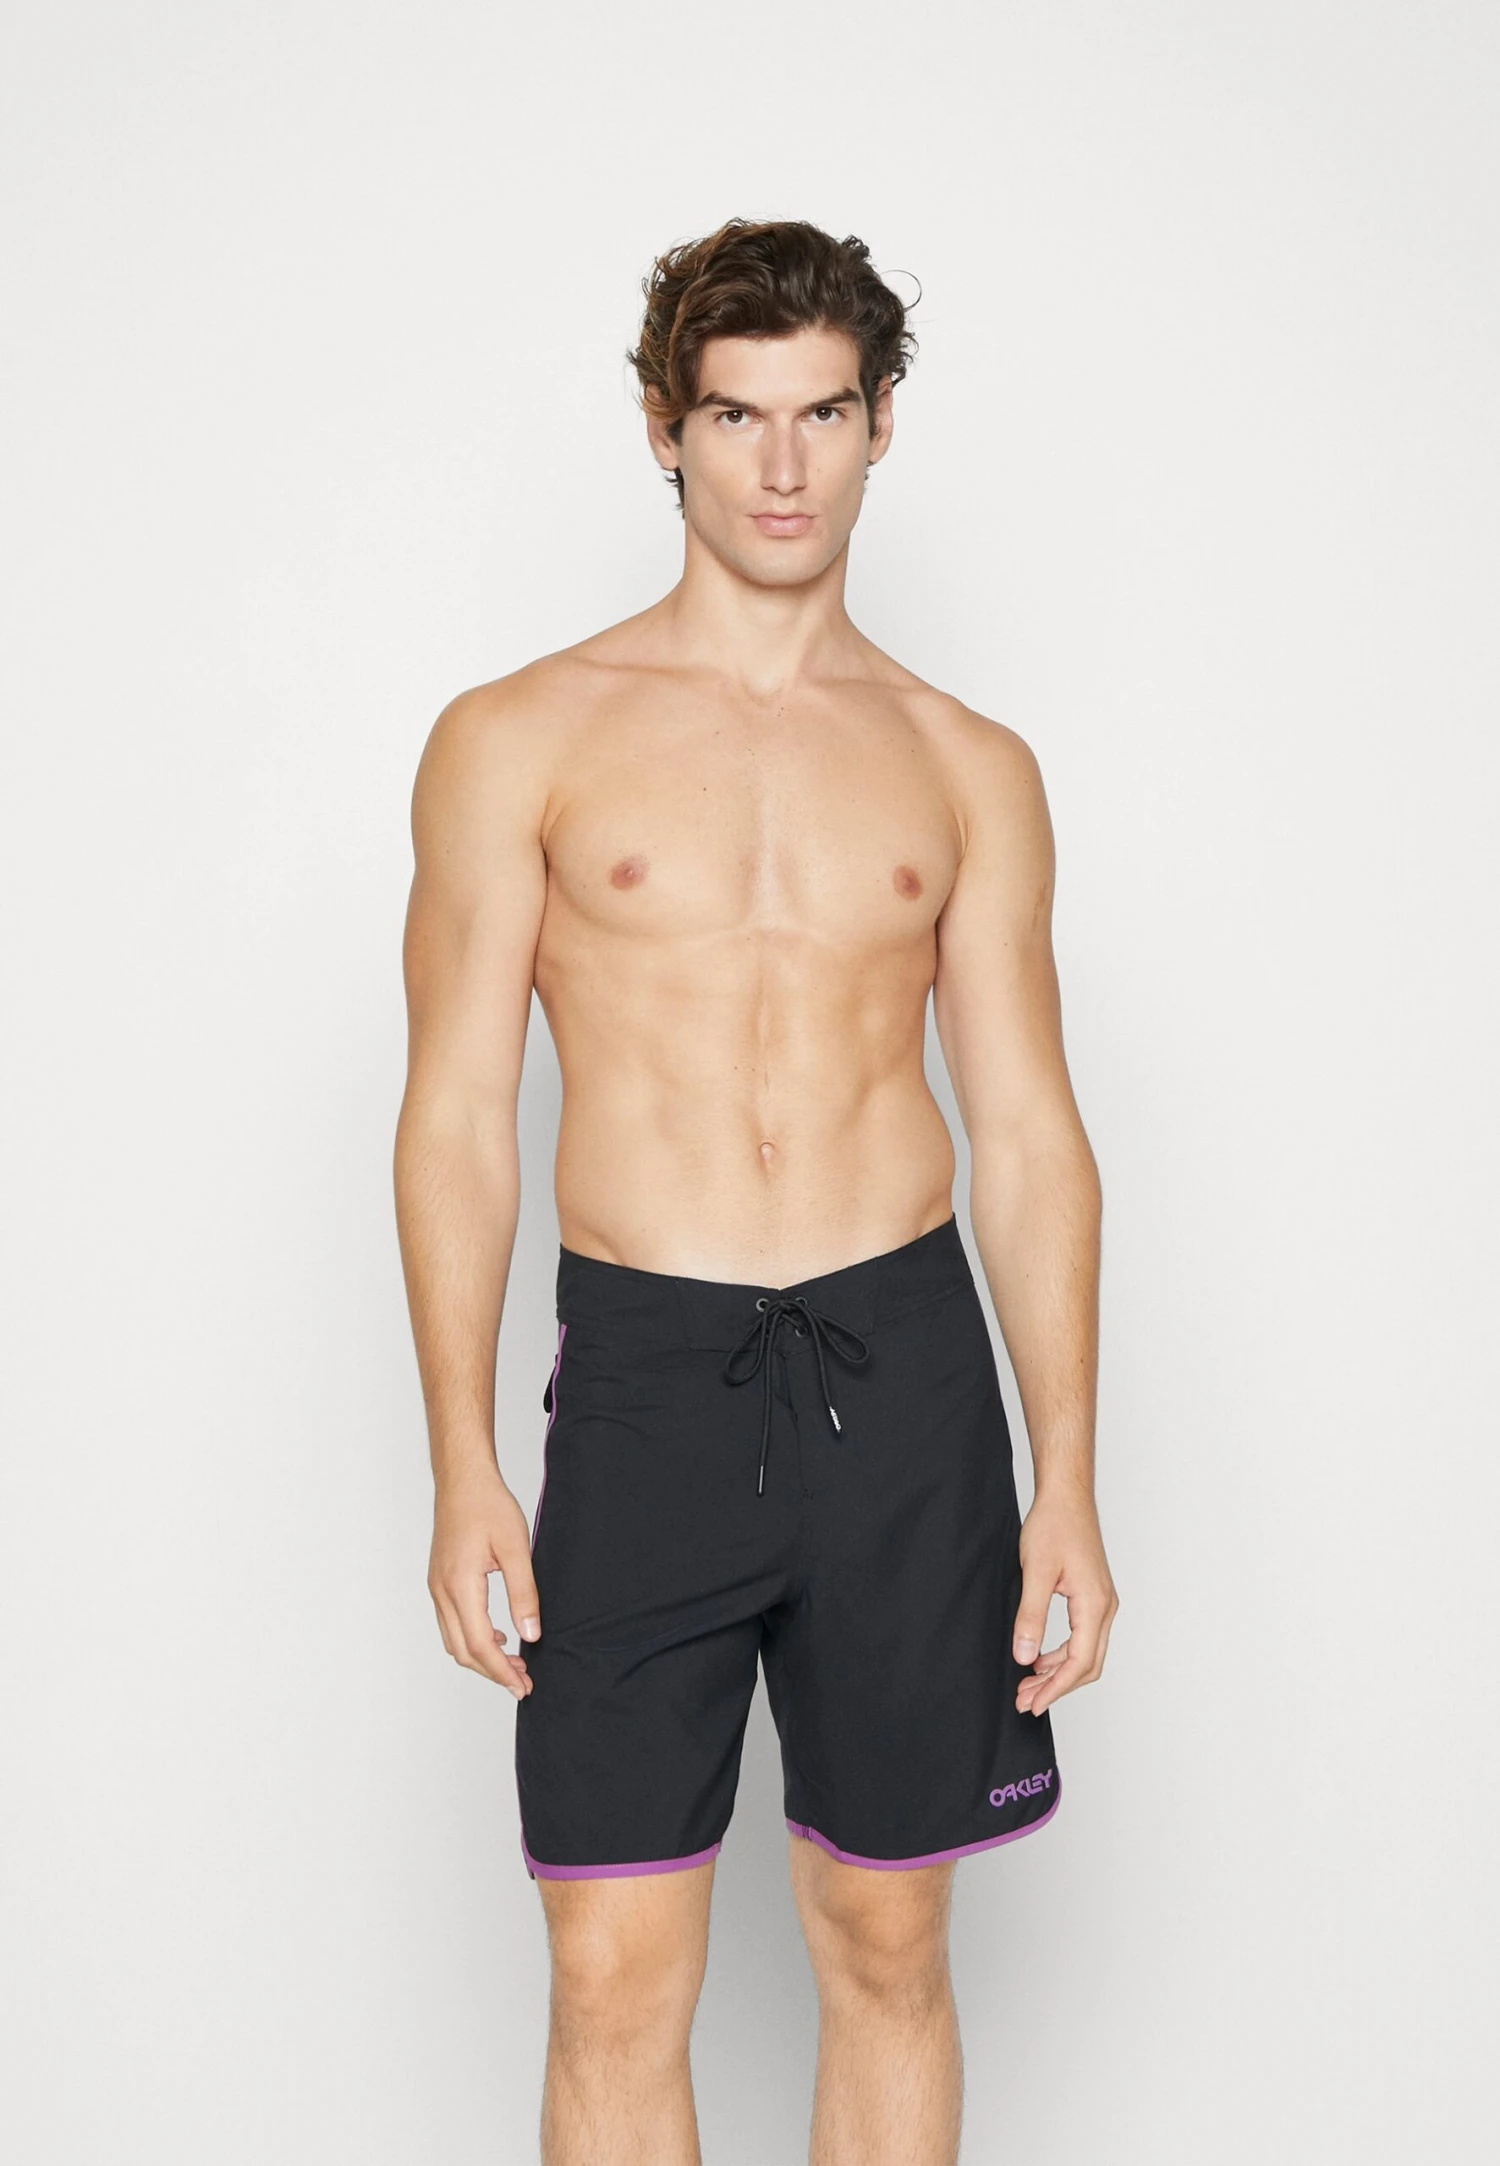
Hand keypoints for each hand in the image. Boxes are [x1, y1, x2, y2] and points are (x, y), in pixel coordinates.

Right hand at [428, 1468, 540, 1699]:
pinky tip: (498, 1634)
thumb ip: (524, 1593)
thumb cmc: (488, 1505)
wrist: (462, 1479)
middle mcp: (442, 1591)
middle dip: (492, 1672)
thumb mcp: (516, 1547)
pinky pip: (451, 1623)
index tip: (523, 1685)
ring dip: (481, 1657)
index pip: (480, 1644)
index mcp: (460, 1585)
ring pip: (453, 1640)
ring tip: (513, 1663)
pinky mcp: (439, 1581)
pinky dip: (472, 1638)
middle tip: (523, 1681)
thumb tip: (531, 1635)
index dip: (502, 1671)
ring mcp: (437, 1587)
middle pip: (462, 1651)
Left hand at [1012, 1488, 1117, 1717]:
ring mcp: (1102, 1602)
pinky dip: (1062, 1655)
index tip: (1032, 1704)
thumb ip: (1030, 1616)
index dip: (1055, 1689)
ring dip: (1058, 1673)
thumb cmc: (1054, 1526)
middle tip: (1025, 1700)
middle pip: (1087, 1665)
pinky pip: (1084, 1637)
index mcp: (1094, 1605)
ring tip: (1028, 1683)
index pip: (1079, 1663)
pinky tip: (1040, 1657)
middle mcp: (1105, 1608)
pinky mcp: (1093, 1596)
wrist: (1066, 1497)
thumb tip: (1025, 1656)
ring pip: (1087, 1653)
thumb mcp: (1035, 1572)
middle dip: (1056, 1687)